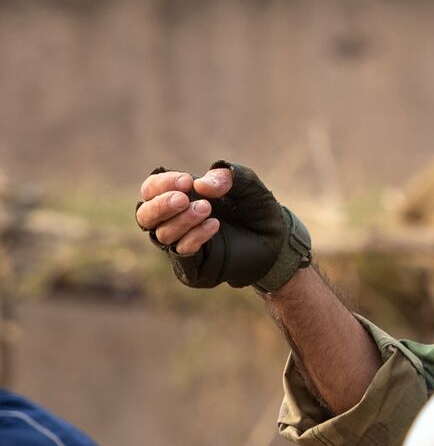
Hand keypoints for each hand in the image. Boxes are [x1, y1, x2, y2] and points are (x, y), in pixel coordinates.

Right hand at [136, 161, 309, 291]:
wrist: (276, 238)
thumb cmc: (255, 208)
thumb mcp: (247, 184)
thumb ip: (227, 177)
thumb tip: (200, 185)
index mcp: (179, 197)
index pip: (152, 189)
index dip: (162, 184)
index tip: (186, 181)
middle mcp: (174, 221)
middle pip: (145, 215)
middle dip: (161, 205)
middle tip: (183, 198)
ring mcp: (181, 246)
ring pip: (162, 235)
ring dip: (182, 220)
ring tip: (207, 209)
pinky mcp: (194, 268)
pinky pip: (182, 254)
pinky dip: (194, 238)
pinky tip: (214, 225)